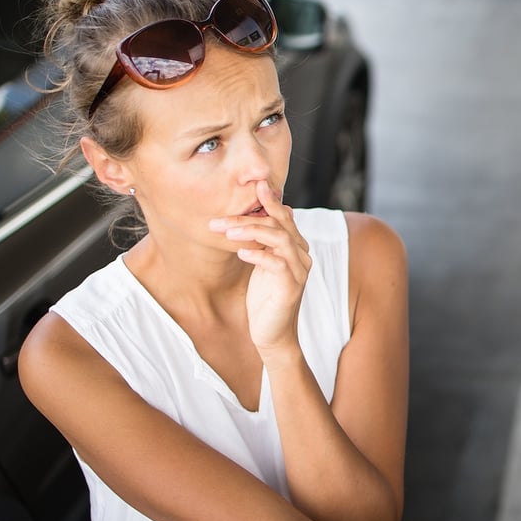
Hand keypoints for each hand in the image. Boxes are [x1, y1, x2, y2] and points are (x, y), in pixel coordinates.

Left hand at [211, 180, 311, 355]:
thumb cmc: (264, 299)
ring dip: (251, 232)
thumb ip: (261, 242)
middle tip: (218, 221)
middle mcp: (302, 256)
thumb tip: (253, 217)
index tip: (256, 185)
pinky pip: (278, 264)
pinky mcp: (292, 287)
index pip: (284, 217)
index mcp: (295, 247)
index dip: (271, 201)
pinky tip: (241, 253)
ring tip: (227, 234)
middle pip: (278, 225)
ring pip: (279, 239)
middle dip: (247, 219)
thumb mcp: (261, 265)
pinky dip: (259, 255)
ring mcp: (299, 271)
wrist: (272, 335)